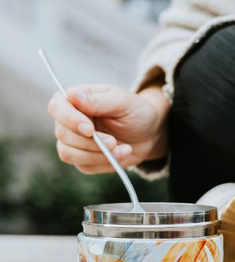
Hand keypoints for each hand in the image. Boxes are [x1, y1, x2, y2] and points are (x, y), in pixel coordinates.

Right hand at [47, 84, 169, 173]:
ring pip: (68, 153)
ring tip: (122, 149)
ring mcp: (74, 140)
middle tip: (114, 142)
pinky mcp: (83, 159)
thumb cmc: (136, 112)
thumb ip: (99, 101)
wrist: (150, 133)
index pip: (57, 106)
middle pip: (62, 134)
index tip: (90, 129)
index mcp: (77, 99)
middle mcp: (71, 119)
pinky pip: (84, 166)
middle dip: (90, 142)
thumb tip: (72, 95)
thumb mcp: (124, 102)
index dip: (69, 119)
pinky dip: (105, 163)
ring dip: (97, 155)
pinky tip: (122, 154)